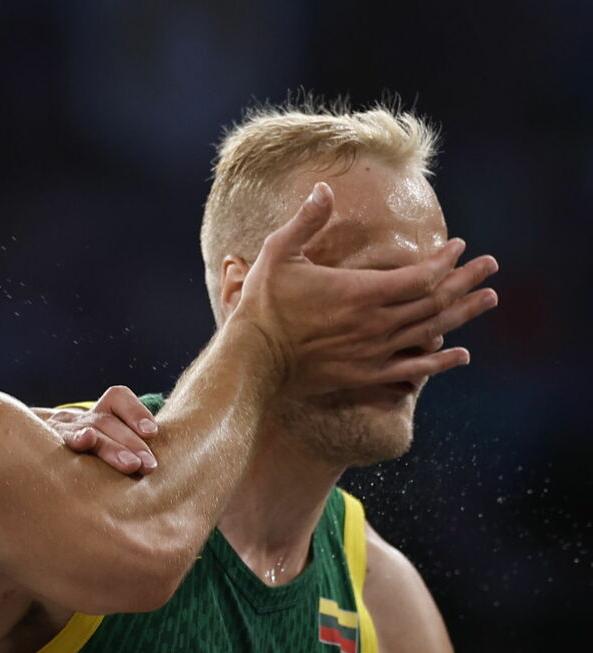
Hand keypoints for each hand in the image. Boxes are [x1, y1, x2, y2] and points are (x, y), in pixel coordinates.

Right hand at [34, 385, 158, 474]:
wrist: (30, 451)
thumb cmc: (87, 457)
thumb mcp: (107, 445)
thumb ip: (129, 448)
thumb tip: (154, 466)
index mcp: (98, 413)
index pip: (117, 398)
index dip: (136, 411)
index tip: (152, 432)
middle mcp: (80, 419)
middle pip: (107, 422)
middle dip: (132, 442)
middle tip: (148, 464)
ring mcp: (62, 431)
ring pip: (91, 431)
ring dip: (113, 448)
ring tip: (131, 464)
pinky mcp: (48, 445)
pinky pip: (64, 440)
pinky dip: (78, 439)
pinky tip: (86, 441)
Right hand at [234, 182, 498, 394]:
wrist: (252, 360)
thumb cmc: (263, 305)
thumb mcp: (279, 253)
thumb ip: (306, 221)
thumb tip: (323, 188)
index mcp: (360, 292)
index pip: (420, 276)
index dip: (444, 261)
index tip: (458, 246)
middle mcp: (376, 323)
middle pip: (435, 302)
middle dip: (466, 281)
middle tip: (490, 267)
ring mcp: (374, 352)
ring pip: (431, 332)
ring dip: (463, 314)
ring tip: (488, 300)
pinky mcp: (366, 375)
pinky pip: (414, 370)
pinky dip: (440, 362)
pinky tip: (461, 354)